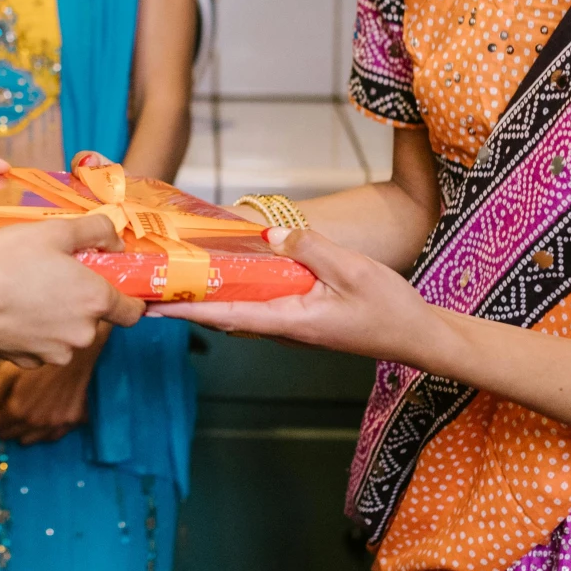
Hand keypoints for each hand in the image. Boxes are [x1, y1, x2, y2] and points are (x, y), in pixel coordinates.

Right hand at [0, 212, 144, 366]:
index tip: (110, 281)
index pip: (133, 311)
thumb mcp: (52, 230)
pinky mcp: (28, 362)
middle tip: (54, 273)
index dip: (127, 295)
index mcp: (95, 300)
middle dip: (81, 298)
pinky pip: (42, 343)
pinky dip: (34, 328)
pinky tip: (12, 307)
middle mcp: (82, 334)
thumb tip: (115, 242)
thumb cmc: (2, 262)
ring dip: (57, 315)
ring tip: (27, 288)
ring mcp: (54, 353)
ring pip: (68, 333)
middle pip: (96, 318)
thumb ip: (95, 231)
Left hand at [0, 341, 103, 442]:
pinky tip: (45, 411)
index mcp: (17, 411)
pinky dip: (45, 428)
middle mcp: (37, 423)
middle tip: (12, 399)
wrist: (77, 347)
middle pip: (9, 434)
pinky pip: (52, 436)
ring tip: (28, 404)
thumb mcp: (7, 372)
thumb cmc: (38, 355)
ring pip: (30, 439)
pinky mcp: (74, 421)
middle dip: (6, 420)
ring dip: (24, 427)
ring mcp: (57, 424)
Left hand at [154, 226, 448, 365]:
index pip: (226, 316)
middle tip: (153, 287)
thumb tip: (269, 233)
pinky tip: (230, 276)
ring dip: (209, 299)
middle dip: (187, 304)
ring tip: (178, 279)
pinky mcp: (304, 321)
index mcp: (290, 322)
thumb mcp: (350, 269)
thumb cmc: (389, 308)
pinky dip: (238, 294)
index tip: (152, 307)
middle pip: (225, 316)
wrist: (418, 337)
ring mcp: (293, 328)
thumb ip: (309, 248)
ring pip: (241, 312)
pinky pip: (261, 307)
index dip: (186, 311)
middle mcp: (284, 330)